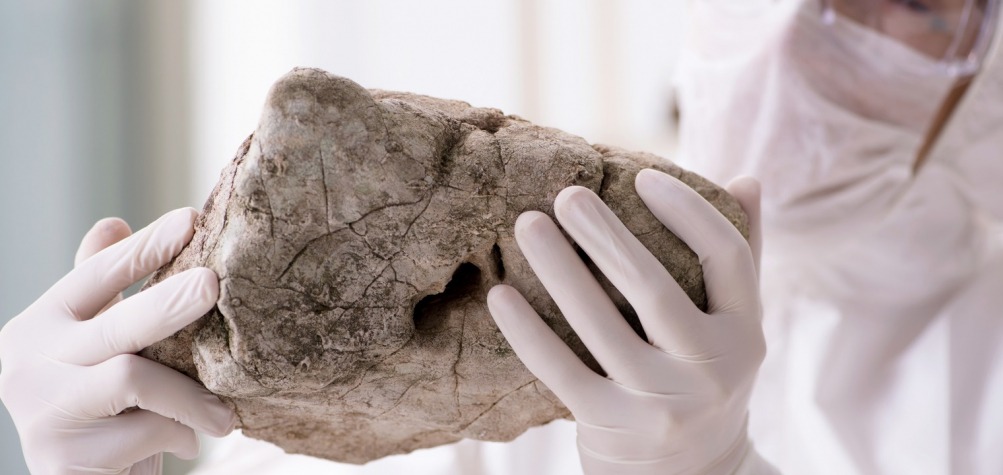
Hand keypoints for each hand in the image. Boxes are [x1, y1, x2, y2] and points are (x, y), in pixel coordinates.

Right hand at [0, 208, 236, 474]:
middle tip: (212, 285)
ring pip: (133, 379)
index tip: (190, 220)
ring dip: (190, 396)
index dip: (144, 247)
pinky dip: (178, 434)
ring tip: (225, 415)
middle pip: (115, 325)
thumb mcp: (96, 346)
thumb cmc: (98, 406)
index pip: (95, 274)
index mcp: (40, 323)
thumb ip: (101, 293)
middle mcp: (28, 362)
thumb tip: (112, 222)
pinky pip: (144, 432)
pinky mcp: (61, 457)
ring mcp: (42, 410)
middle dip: (169, 303)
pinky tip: (188, 444)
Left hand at [488, 170, 765, 474]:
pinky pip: (560, 371)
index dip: (687, 211)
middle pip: (655, 289)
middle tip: (567, 195)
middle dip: (607, 237)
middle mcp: (711, 371)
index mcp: (745, 334)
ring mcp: (661, 403)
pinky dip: (528, 332)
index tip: (642, 176)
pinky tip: (500, 294)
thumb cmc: (705, 379)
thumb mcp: (736, 329)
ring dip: (560, 270)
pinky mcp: (611, 425)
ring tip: (527, 225)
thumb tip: (747, 179)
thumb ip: (743, 258)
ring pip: (601, 325)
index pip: (727, 257)